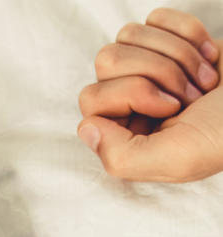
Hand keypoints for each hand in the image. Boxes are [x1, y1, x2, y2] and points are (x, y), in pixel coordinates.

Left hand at [77, 8, 222, 181]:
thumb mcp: (173, 160)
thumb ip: (119, 156)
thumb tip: (86, 126)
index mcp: (120, 135)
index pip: (92, 97)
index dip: (132, 94)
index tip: (170, 109)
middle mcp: (127, 103)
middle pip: (106, 60)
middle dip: (157, 70)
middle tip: (189, 94)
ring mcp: (146, 70)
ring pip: (128, 35)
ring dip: (176, 53)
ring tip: (203, 81)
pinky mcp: (169, 42)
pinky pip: (155, 19)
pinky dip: (188, 33)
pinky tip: (208, 59)